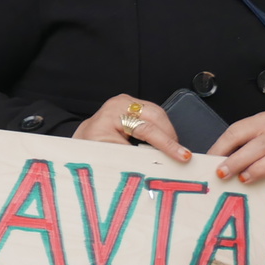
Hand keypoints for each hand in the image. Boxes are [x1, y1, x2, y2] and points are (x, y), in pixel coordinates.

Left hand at [73, 93, 190, 162]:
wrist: (82, 143)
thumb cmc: (91, 150)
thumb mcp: (112, 156)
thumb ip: (137, 157)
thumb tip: (160, 162)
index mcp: (113, 113)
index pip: (147, 128)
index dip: (167, 144)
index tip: (182, 156)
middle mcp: (120, 103)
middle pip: (156, 116)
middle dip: (170, 137)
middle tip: (181, 155)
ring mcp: (127, 102)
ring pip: (158, 114)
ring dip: (167, 133)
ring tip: (174, 151)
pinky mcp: (132, 106)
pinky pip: (153, 115)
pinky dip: (161, 129)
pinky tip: (165, 142)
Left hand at [211, 111, 264, 182]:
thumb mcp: (249, 141)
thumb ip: (232, 150)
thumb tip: (208, 165)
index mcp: (262, 121)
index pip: (238, 132)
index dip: (222, 148)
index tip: (211, 164)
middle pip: (259, 144)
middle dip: (239, 160)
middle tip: (224, 174)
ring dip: (262, 167)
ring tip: (246, 178)